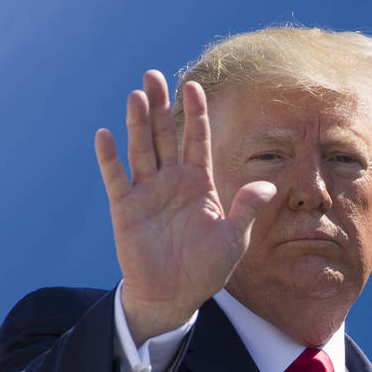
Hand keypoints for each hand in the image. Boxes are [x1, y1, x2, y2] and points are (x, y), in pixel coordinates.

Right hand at [94, 71, 275, 344]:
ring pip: (141, 150)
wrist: (174, 296)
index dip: (195, 114)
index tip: (193, 86)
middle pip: (164, 135)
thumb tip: (267, 185)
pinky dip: (109, 158)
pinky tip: (105, 135)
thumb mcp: (234, 239)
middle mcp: (172, 181)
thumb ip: (246, 209)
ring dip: (137, 124)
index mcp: (200, 183)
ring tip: (137, 95)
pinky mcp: (126, 209)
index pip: (197, 140)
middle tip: (153, 75)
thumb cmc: (206, 269)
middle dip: (160, 106)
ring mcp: (147, 192)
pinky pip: (116, 178)